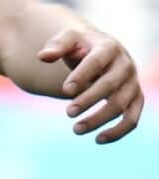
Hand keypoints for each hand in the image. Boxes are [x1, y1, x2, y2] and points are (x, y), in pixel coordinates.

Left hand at [38, 28, 143, 143]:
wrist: (102, 50)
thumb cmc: (81, 46)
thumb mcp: (69, 39)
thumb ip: (56, 46)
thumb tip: (43, 56)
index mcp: (109, 47)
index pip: (96, 62)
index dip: (81, 76)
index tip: (64, 90)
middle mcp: (126, 65)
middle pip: (110, 85)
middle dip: (88, 100)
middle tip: (68, 113)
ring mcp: (133, 83)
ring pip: (121, 105)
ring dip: (99, 119)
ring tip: (76, 129)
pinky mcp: (136, 99)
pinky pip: (132, 119)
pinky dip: (118, 131)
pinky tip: (98, 140)